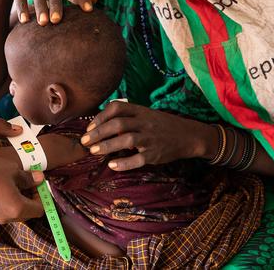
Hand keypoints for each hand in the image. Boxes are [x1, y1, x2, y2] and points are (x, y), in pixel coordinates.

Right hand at [0, 154, 44, 223]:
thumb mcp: (11, 169)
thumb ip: (28, 177)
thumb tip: (39, 179)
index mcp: (17, 208)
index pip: (39, 209)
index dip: (42, 196)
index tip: (38, 183)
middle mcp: (6, 217)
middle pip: (26, 212)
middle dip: (29, 198)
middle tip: (26, 180)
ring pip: (11, 211)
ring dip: (15, 198)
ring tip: (9, 180)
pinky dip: (2, 199)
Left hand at [80, 102, 214, 170]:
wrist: (189, 136)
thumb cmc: (162, 125)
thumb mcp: (146, 115)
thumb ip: (127, 117)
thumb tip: (102, 124)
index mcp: (141, 111)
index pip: (116, 108)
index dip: (100, 117)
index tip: (89, 127)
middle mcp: (145, 122)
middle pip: (118, 124)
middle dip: (98, 133)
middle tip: (84, 142)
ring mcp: (151, 138)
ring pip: (126, 140)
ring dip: (107, 146)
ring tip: (93, 151)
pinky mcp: (155, 154)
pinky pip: (138, 159)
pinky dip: (124, 163)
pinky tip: (112, 165)